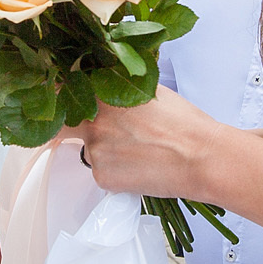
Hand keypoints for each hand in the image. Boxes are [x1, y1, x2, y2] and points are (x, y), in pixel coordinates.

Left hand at [66, 88, 225, 200]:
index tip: (69, 103)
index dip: (63, 99)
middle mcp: (92, 121)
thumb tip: (104, 87)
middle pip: (63, 125)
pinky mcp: (102, 177)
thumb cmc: (184, 123)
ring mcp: (95, 151)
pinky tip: (140, 166)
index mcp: (102, 94)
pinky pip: (101, 172)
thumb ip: (118, 88)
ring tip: (138, 151)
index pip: (61, 92)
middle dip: (70, 128)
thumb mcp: (147, 90)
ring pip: (89, 150)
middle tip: (99, 131)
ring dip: (105, 150)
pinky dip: (115, 171)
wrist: (201, 158)